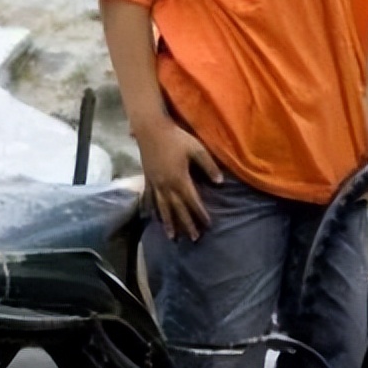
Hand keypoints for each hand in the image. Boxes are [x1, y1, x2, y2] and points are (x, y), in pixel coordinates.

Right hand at [135, 118, 222, 240]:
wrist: (151, 129)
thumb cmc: (176, 138)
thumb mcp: (197, 149)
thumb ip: (209, 166)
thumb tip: (220, 183)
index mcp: (180, 179)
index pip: (193, 201)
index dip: (201, 214)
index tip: (208, 225)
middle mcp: (167, 186)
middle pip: (178, 209)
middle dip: (186, 224)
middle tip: (194, 238)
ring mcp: (155, 184)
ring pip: (162, 208)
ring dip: (168, 223)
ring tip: (172, 236)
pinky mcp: (148, 179)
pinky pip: (149, 198)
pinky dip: (151, 209)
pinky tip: (152, 217)